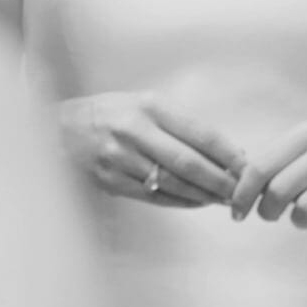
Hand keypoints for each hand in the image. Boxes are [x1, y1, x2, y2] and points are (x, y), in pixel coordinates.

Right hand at [57, 91, 245, 207]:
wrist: (60, 130)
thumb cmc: (110, 113)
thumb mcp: (142, 104)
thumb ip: (178, 124)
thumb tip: (224, 150)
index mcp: (148, 106)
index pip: (198, 132)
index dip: (226, 152)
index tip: (246, 164)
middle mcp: (135, 131)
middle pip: (188, 163)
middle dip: (220, 180)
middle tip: (241, 191)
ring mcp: (121, 158)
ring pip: (173, 183)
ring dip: (204, 195)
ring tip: (224, 200)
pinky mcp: (112, 181)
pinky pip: (154, 196)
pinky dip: (180, 202)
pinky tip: (196, 202)